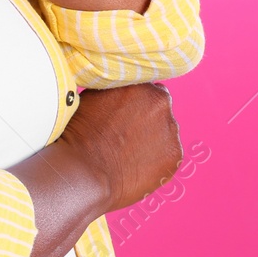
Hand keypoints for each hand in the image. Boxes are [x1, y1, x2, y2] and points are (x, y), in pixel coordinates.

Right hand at [56, 83, 181, 212]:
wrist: (85, 170)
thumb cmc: (82, 132)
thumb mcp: (94, 95)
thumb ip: (116, 90)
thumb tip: (120, 91)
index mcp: (142, 86)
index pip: (148, 90)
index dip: (136, 102)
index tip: (126, 113)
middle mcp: (162, 106)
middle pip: (159, 110)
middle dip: (147, 118)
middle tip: (126, 133)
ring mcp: (171, 133)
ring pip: (165, 133)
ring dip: (153, 138)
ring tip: (129, 151)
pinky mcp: (175, 157)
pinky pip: (168, 155)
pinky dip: (157, 159)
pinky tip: (136, 164)